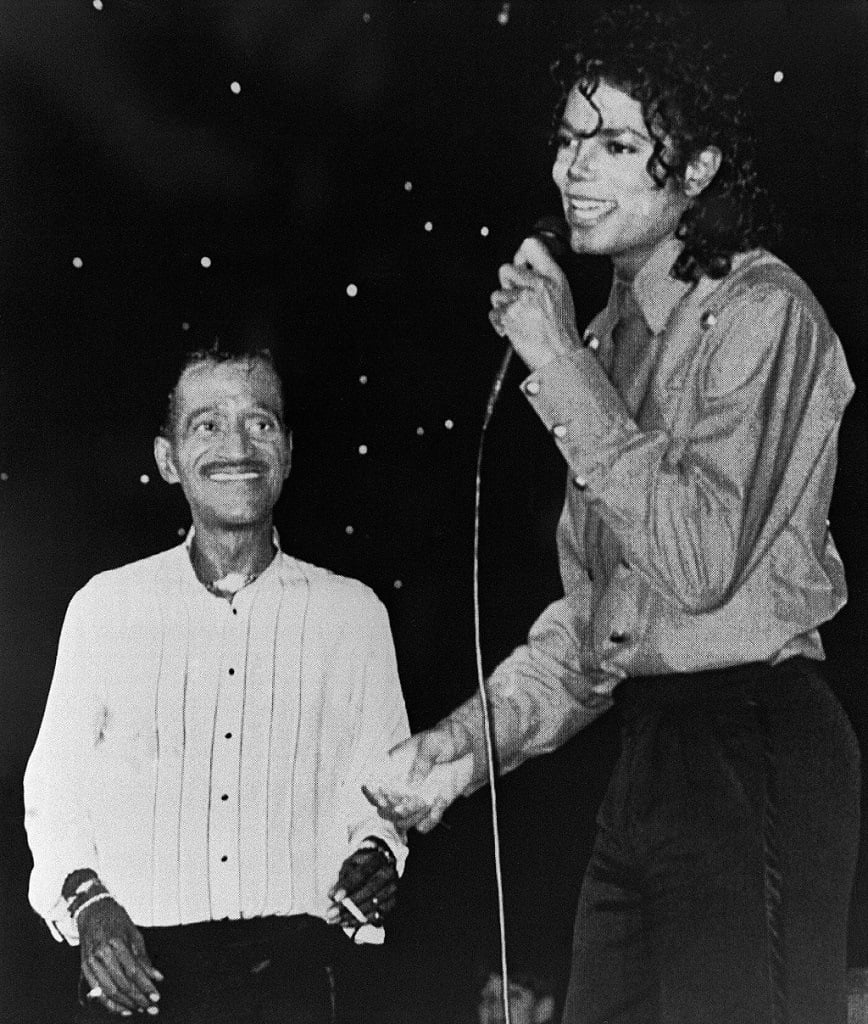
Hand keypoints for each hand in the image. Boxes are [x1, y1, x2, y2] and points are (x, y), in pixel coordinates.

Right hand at [78, 897, 162, 1015]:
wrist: (92, 911)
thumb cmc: (116, 920)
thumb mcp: (134, 934)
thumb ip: (144, 958)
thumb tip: (158, 978)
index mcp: (115, 942)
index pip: (133, 971)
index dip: (145, 986)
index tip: (156, 997)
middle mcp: (101, 954)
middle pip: (121, 984)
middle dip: (138, 999)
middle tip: (152, 1007)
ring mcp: (90, 963)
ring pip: (109, 991)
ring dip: (126, 1004)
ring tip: (140, 1009)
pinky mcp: (84, 969)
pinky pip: (98, 992)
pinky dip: (110, 1004)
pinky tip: (123, 1009)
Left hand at [327, 844, 397, 928]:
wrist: (380, 867)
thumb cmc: (360, 866)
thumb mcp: (350, 864)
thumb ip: (341, 877)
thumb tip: (331, 896)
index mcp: (377, 859)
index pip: (362, 873)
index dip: (348, 886)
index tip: (334, 897)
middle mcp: (388, 874)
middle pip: (369, 891)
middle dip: (348, 904)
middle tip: (329, 913)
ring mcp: (392, 889)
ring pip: (371, 906)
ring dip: (350, 916)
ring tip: (333, 920)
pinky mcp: (393, 903)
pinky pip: (375, 917)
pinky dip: (359, 921)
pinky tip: (344, 922)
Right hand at [363, 721, 475, 833]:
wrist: (469, 747)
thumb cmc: (445, 738)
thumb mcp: (432, 743)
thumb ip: (422, 760)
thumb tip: (411, 782)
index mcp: (394, 766)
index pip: (374, 784)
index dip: (373, 794)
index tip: (382, 796)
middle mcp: (401, 786)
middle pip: (385, 808)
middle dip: (394, 809)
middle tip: (406, 802)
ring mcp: (415, 798)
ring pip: (402, 820)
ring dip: (411, 816)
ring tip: (426, 801)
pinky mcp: (432, 808)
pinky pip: (424, 825)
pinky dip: (429, 821)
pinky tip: (438, 804)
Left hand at [489, 236, 579, 371]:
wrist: (559, 356)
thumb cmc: (561, 331)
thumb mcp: (563, 295)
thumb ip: (544, 277)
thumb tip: (524, 266)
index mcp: (553, 277)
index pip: (530, 246)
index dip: (520, 254)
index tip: (520, 264)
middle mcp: (537, 284)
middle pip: (505, 269)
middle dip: (507, 284)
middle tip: (517, 299)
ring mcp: (522, 299)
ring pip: (497, 294)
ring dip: (504, 306)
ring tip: (520, 318)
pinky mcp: (509, 314)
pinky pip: (494, 313)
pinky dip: (500, 322)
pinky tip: (515, 328)